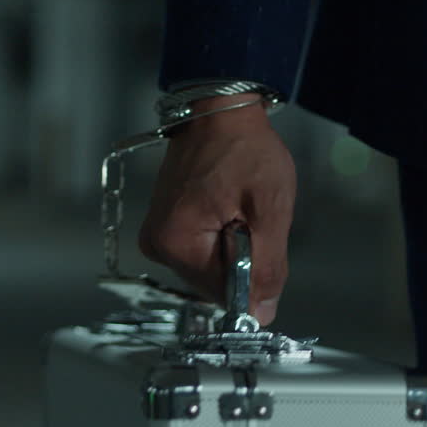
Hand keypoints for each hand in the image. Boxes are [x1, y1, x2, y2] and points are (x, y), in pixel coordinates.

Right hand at [139, 94, 294, 326]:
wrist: (219, 111)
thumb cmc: (244, 149)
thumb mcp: (269, 209)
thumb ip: (266, 267)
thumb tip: (260, 315)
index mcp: (176, 243)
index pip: (224, 293)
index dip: (252, 275)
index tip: (261, 237)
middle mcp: (158, 245)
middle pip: (215, 283)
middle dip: (242, 259)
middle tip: (250, 215)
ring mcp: (157, 236)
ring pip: (211, 269)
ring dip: (234, 248)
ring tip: (238, 207)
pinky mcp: (164, 227)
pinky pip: (202, 251)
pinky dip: (222, 238)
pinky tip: (228, 208)